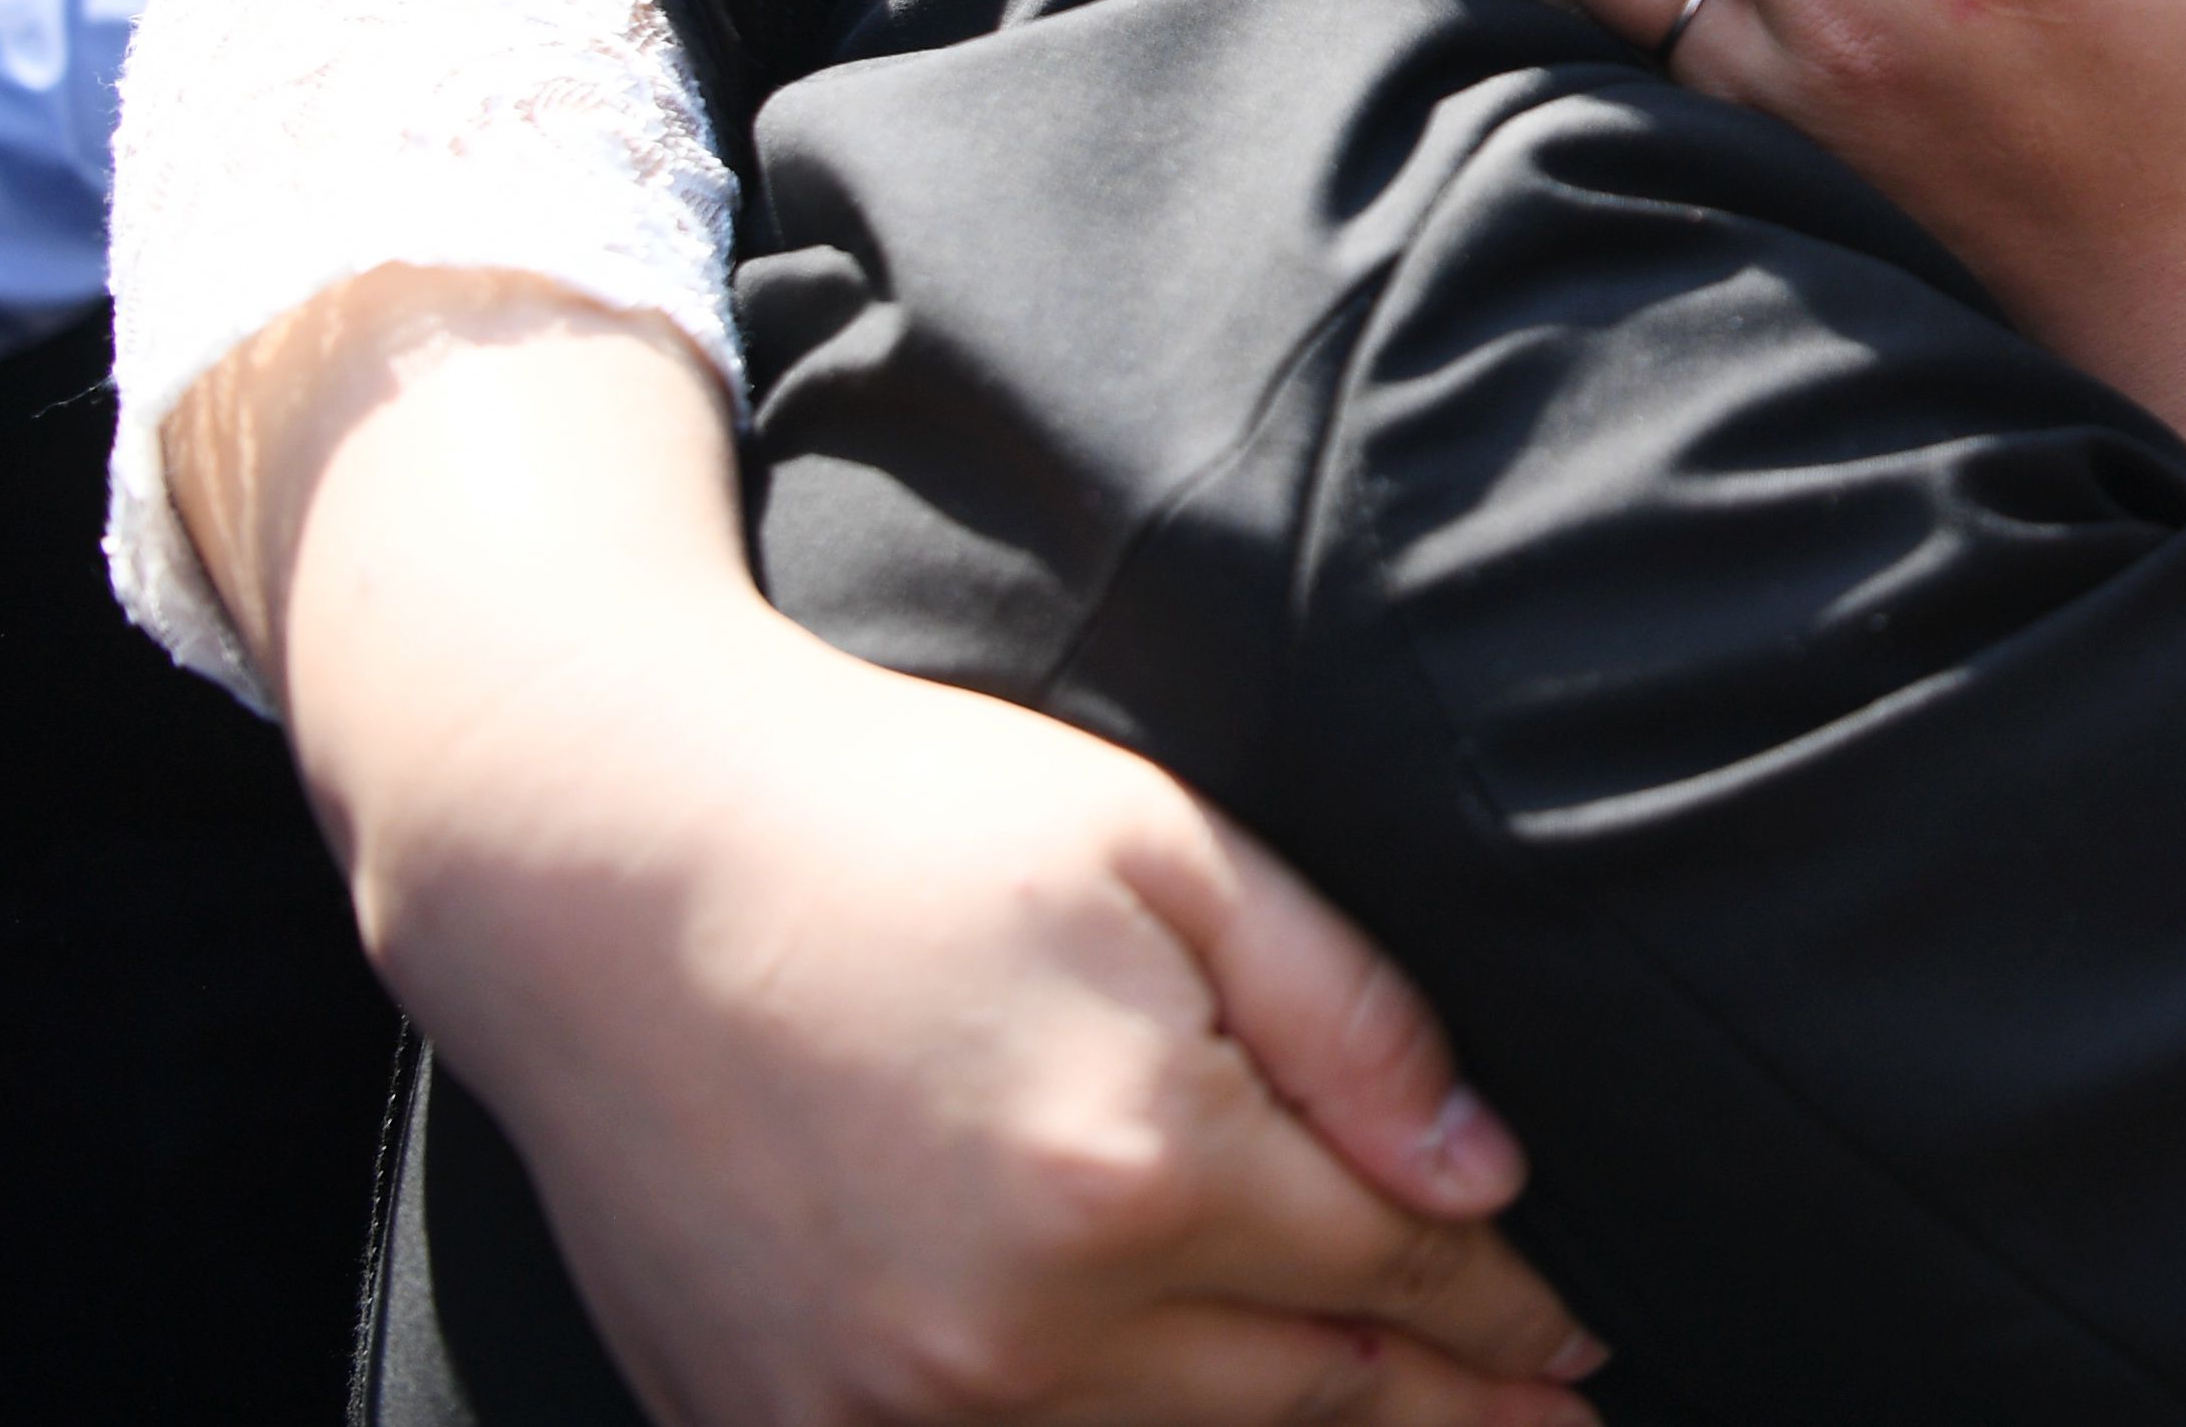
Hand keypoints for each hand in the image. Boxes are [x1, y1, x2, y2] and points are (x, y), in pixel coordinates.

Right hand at [409, 634, 1601, 1426]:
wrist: (600, 858)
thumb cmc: (901, 819)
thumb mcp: (1168, 852)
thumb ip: (1350, 1023)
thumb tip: (1485, 1174)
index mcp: (1135, 1167)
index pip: (1391, 1269)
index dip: (1506, 1306)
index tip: (1584, 1328)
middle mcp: (1017, 1329)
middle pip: (1302, 1397)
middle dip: (1450, 1408)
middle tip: (1556, 1419)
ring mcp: (888, 1406)